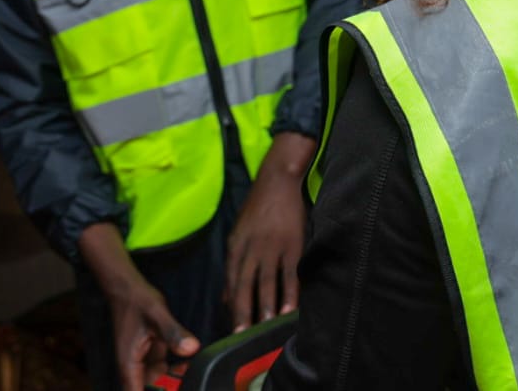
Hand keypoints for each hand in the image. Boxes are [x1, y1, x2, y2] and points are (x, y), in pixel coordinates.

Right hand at [109, 275, 199, 389]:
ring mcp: (143, 361)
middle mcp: (134, 367)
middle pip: (151, 390)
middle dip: (169, 388)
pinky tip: (189, 363)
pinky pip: (164, 370)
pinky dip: (176, 370)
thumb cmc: (137, 301)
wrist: (129, 288)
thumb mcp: (158, 316)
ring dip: (174, 381)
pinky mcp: (151, 354)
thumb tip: (191, 348)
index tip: (172, 389)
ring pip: (159, 382)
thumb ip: (173, 333)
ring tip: (191, 373)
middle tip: (187, 380)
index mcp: (129, 365)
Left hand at [226, 133, 316, 330]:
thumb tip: (225, 296)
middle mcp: (251, 249)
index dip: (230, 307)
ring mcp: (272, 247)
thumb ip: (233, 265)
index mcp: (235, 247)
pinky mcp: (292, 245)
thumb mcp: (238, 233)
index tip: (230, 328)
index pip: (230, 282)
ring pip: (267, 283)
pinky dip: (289, 293)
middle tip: (242, 337)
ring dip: (265, 308)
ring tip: (265, 329)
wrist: (278, 180)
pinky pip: (290, 274)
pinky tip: (288, 309)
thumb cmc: (258, 208)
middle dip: (243, 313)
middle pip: (244, 287)